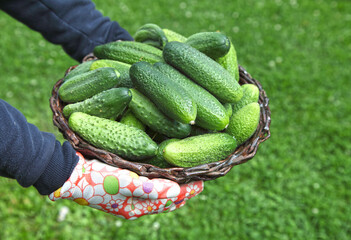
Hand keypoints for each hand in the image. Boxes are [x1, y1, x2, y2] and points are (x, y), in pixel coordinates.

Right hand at [49, 152, 203, 219]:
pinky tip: (159, 179)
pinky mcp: (121, 190)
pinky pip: (147, 192)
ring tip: (183, 184)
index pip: (169, 201)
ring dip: (172, 191)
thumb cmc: (96, 178)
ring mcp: (127, 199)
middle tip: (197, 183)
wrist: (69, 176)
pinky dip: (159, 187)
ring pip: (157, 198)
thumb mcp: (124, 183)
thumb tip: (175, 190)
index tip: (202, 183)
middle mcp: (134, 206)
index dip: (187, 192)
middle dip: (183, 194)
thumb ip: (150, 189)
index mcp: (136, 208)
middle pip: (165, 202)